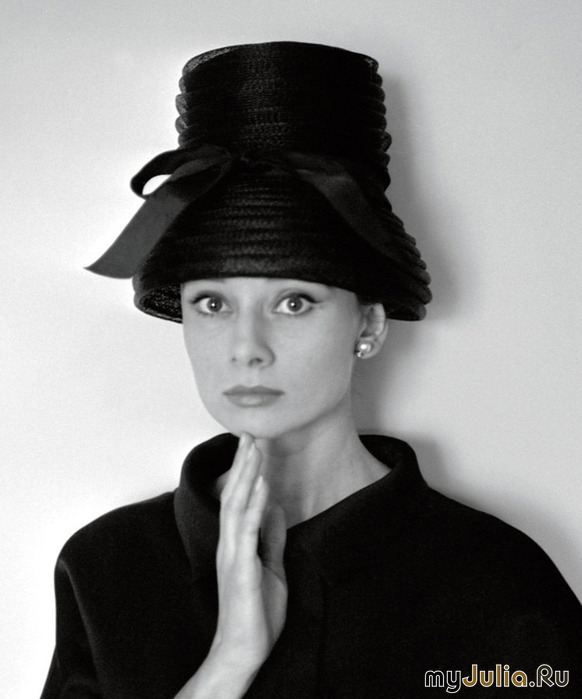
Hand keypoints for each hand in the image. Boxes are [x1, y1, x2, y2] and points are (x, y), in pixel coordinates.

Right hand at [173, 434, 287, 697]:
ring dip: (247, 474)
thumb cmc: (255, 611)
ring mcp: (234, 554)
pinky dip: (256, 504)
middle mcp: (230, 543)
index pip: (239, 499)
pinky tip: (263, 485)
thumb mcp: (270, 566)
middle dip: (243, 463)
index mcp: (237, 543)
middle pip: (235, 494)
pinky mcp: (242, 568)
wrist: (245, 649)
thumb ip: (270, 537)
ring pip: (237, 505)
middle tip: (249, 432)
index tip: (252, 445)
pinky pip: (248, 530)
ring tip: (254, 448)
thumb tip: (276, 508)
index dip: (245, 471)